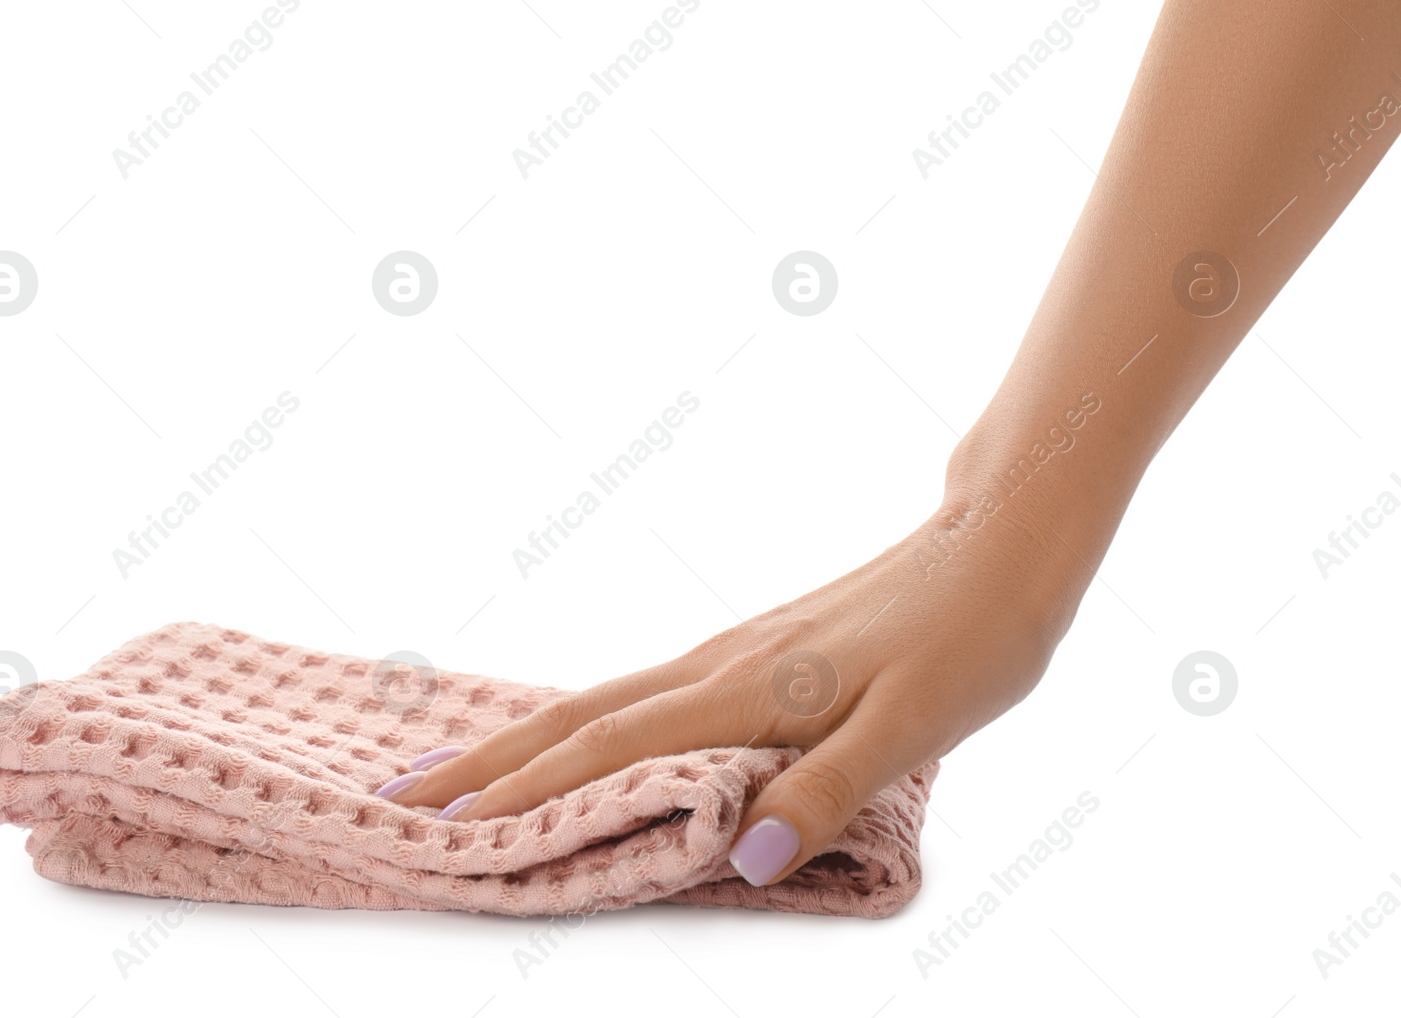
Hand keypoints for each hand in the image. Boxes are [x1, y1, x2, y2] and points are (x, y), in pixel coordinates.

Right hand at [378, 497, 1084, 886]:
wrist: (999, 546)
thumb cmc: (969, 638)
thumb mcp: (916, 724)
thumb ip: (828, 789)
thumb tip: (743, 854)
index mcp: (745, 691)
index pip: (605, 749)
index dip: (519, 789)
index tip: (437, 819)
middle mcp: (718, 667)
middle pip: (576, 716)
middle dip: (487, 761)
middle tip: (401, 794)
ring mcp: (730, 654)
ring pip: (602, 700)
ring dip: (525, 739)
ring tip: (465, 770)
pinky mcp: (752, 651)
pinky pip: (642, 694)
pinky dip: (584, 722)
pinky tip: (582, 736)